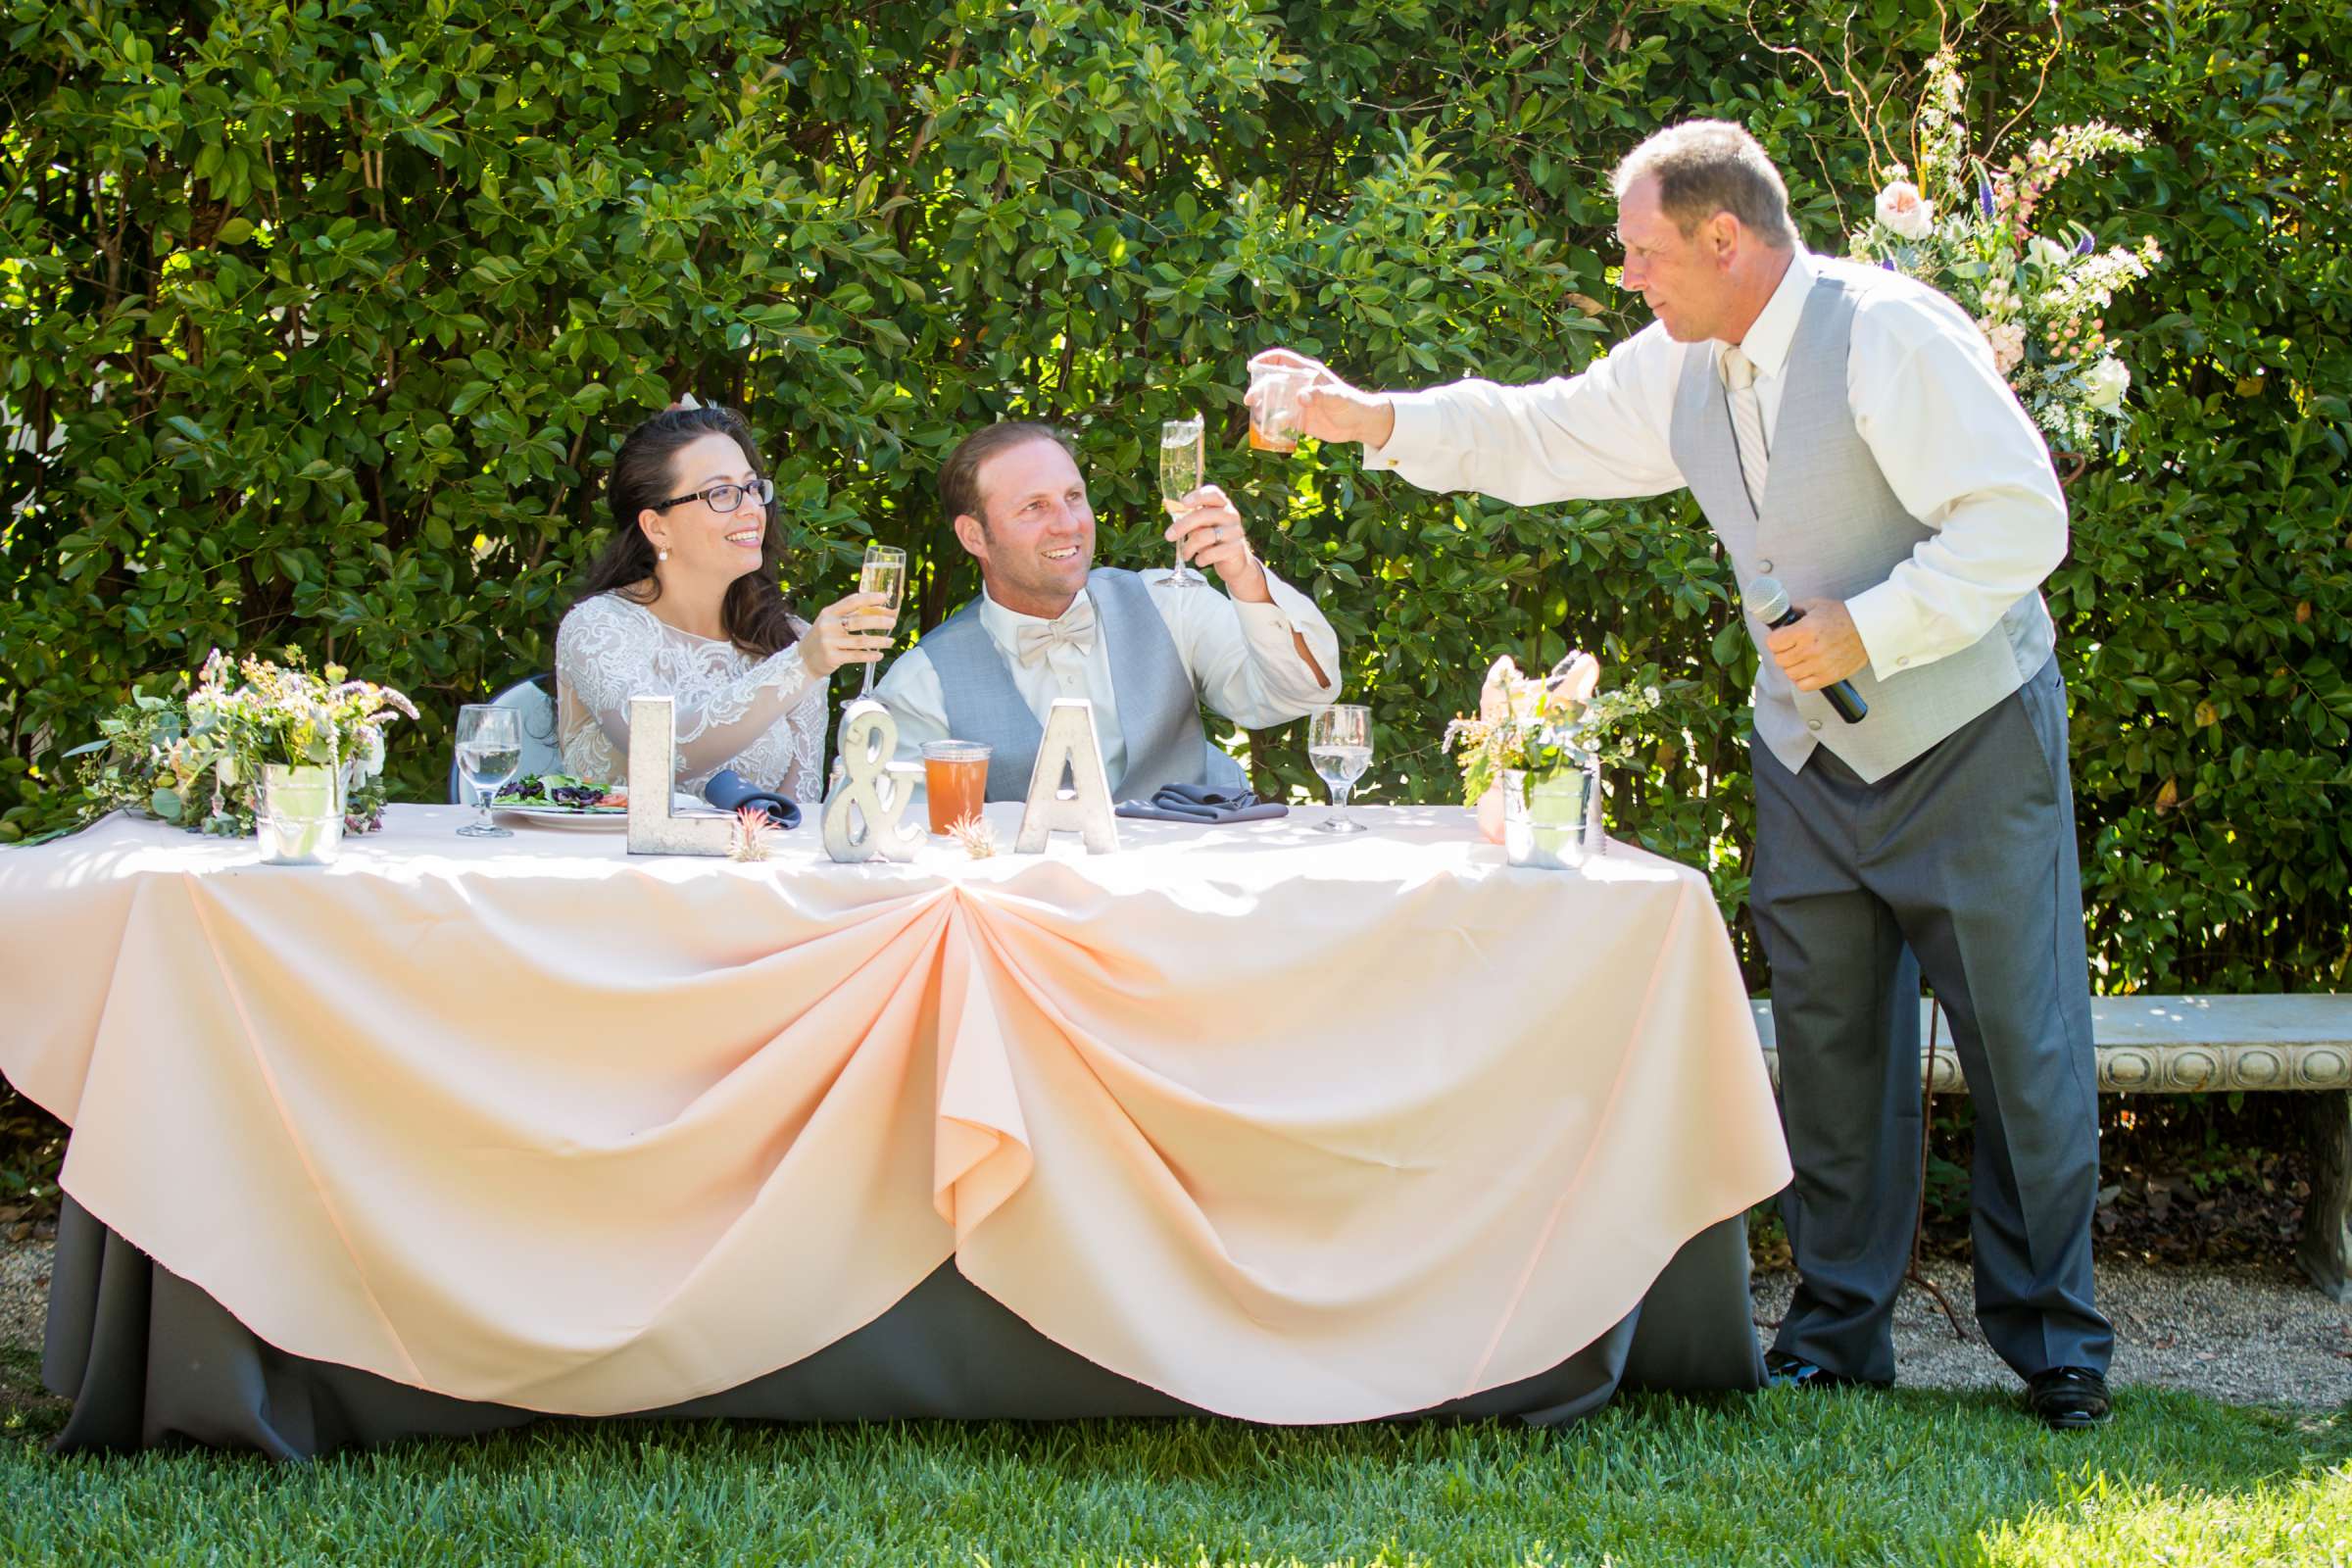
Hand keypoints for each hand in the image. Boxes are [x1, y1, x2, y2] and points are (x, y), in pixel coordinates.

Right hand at [800, 590, 897, 677]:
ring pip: (860, 640)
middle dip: (879, 621)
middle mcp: (828, 626)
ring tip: (891, 641)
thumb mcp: (829, 622)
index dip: (869, 598)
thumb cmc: (823, 637)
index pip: (851, 601)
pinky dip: (870, 655)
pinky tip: (880, 655)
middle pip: (859, 621)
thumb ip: (849, 615)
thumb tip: (878, 611)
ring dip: (879, 641)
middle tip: (893, 622)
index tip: (885, 597)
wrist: (803, 659)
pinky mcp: (832, 658)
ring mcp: (829, 642)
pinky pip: (856, 656)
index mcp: (829, 612)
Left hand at [1162, 484, 1268, 601]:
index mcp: (1222, 505)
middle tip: (1168, 536)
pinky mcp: (1236, 549)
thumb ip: (1189, 517)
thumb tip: (1167, 504)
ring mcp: (1235, 532)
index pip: (1213, 493)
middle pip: (1204, 515)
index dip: (1198, 496)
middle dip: (1182, 525)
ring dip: (1189, 547)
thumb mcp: (1201, 526)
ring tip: (1185, 554)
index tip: (1183, 502)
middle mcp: (1231, 515)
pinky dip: (1201, 559)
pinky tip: (1199, 561)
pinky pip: (1212, 553)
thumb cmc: (1213, 541)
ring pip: (1205, 536)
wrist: (1234, 563)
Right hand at [1248, 348, 1395, 447]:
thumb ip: (1319, 395)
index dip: (1266, 360)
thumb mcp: (1337, 397)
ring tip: (1255, 414)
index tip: (1253, 366)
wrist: (1360, 424)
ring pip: (1274, 401)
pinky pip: (1282, 420)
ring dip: (1263, 406)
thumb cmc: (1351, 404)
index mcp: (1308, 373)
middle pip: (1273, 382)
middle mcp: (1300, 385)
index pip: (1282, 360)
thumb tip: (1300, 397)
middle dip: (1259, 388)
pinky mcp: (1300, 419)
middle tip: (1249, 399)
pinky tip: (1268, 429)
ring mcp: (1298, 403)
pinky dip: (1273, 424)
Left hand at [1764, 599, 1868, 691]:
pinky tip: (1808, 669)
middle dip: (1783, 652)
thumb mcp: (1816, 605)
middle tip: (1792, 647)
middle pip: (1779, 660)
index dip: (1775, 640)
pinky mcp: (1829, 677)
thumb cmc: (1843, 616)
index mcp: (1804, 631)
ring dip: (1793, 666)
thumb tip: (1779, 615)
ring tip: (1802, 658)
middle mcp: (1810, 650)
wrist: (1868, 628)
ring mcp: (1819, 665)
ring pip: (1789, 674)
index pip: (1772, 643)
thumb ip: (1795, 610)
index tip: (1780, 638)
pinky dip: (1802, 679)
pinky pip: (1803, 686)